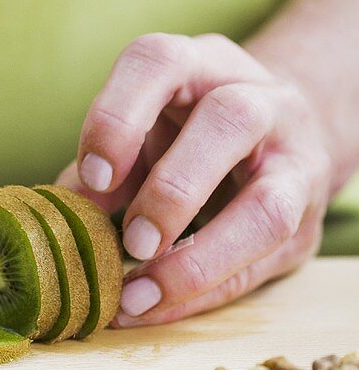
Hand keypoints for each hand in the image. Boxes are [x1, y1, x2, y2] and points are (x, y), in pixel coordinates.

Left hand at [59, 32, 331, 323]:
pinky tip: (158, 307)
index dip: (119, 117)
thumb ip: (107, 168)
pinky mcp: (307, 217)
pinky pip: (264, 260)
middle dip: (173, 190)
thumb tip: (62, 215)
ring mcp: (295, 159)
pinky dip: (204, 290)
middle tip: (129, 242)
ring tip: (140, 292)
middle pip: (229, 121)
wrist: (282, 139)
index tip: (93, 179)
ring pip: (266, 204)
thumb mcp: (148, 131)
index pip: (160, 62)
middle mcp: (260, 98)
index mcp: (201, 64)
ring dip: (199, 256)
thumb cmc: (191, 134)